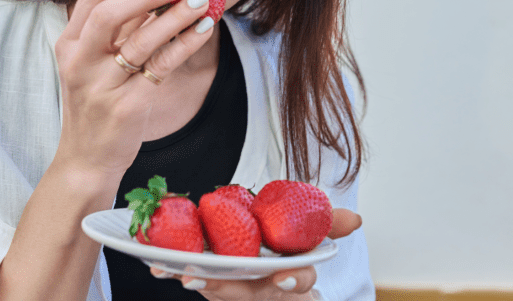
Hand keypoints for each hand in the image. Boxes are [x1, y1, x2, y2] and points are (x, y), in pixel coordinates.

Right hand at [52, 0, 214, 180]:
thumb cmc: (96, 103)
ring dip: (176, 16)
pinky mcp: (127, 106)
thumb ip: (117, 29)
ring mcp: (101, 85)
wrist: (87, 158)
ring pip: (141, 40)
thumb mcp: (93, 63)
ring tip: (201, 1)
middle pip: (109, 12)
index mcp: (68, 44)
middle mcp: (79, 62)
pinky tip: (202, 30)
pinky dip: (185, 44)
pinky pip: (162, 66)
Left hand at [149, 208, 362, 299]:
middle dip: (224, 288)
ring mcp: (236, 293)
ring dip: (194, 281)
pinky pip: (194, 281)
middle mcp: (263, 293)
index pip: (299, 285)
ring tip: (174, 271)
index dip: (294, 283)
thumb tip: (357, 219)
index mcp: (290, 281)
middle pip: (246, 294)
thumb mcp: (309, 239)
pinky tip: (155, 264)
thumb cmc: (288, 256)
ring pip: (217, 291)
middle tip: (199, 277)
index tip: (284, 279)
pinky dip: (173, 272)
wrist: (267, 271)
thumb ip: (328, 226)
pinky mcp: (213, 287)